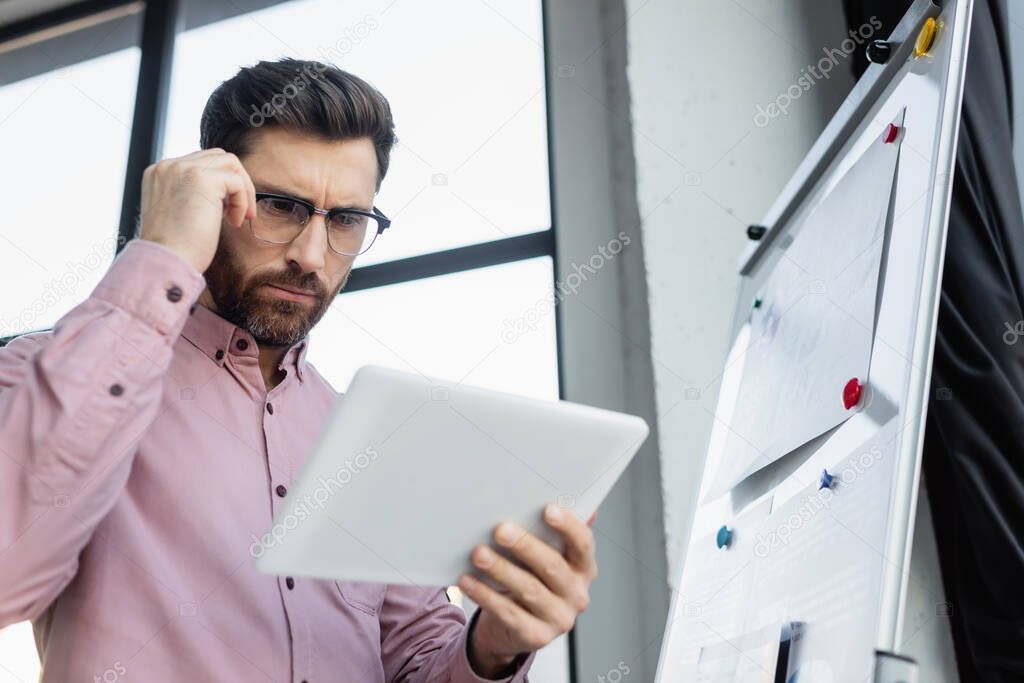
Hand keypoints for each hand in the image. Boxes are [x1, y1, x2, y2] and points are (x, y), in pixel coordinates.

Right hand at [139, 148, 256, 272]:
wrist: (166, 262)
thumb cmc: (176, 249)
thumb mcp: (179, 214)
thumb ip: (192, 195)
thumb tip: (222, 193)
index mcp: (160, 174)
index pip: (200, 163)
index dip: (220, 185)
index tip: (224, 212)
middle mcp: (168, 166)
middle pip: (217, 157)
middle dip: (235, 183)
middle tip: (239, 213)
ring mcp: (183, 169)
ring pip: (230, 163)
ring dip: (243, 189)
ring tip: (240, 216)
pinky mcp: (202, 178)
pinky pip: (236, 181)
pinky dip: (242, 201)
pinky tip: (234, 222)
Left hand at [459, 505, 597, 677]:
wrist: (515, 629)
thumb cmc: (531, 580)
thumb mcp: (544, 557)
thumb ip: (550, 532)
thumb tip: (558, 495)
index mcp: (584, 569)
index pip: (583, 544)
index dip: (568, 526)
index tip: (548, 509)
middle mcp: (577, 594)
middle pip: (553, 566)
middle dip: (525, 546)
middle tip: (500, 530)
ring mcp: (559, 618)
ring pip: (528, 590)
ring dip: (501, 569)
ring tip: (479, 553)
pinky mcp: (535, 636)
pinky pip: (508, 612)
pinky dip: (485, 595)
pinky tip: (468, 580)